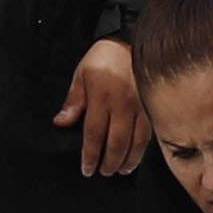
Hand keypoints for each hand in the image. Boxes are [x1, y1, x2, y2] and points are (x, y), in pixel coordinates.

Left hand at [54, 37, 145, 178]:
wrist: (131, 40)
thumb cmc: (103, 58)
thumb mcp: (81, 74)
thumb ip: (73, 101)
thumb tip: (61, 123)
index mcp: (101, 97)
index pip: (94, 134)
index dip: (90, 155)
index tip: (87, 169)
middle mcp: (122, 105)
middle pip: (116, 142)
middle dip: (108, 162)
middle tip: (103, 173)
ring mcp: (140, 106)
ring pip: (136, 142)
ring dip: (127, 160)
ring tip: (119, 170)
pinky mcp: (152, 107)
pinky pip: (149, 134)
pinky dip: (142, 150)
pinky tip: (136, 157)